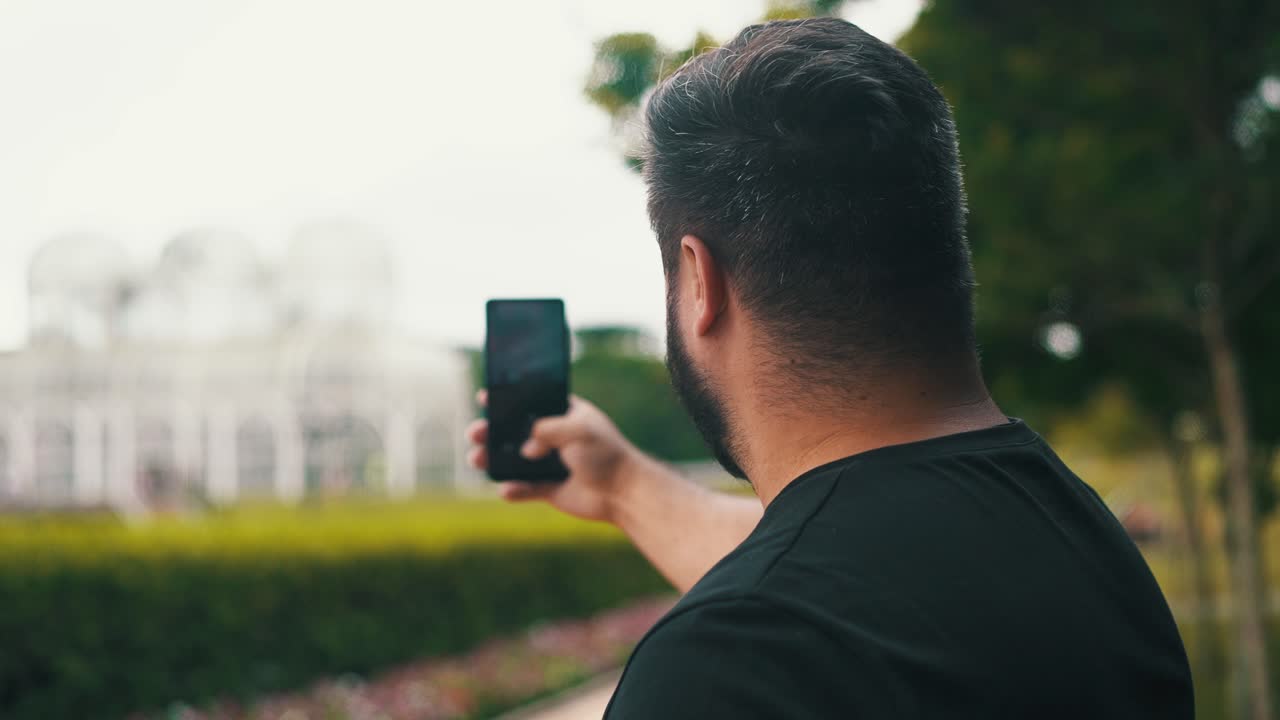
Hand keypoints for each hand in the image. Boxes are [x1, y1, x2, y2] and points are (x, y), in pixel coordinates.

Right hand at [466, 391, 641, 522]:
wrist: (623, 493)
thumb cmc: (606, 454)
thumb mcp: (577, 430)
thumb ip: (546, 430)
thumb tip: (526, 448)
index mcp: (564, 415)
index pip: (531, 402)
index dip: (508, 400)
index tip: (484, 396)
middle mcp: (554, 437)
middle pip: (515, 432)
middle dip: (491, 432)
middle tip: (475, 432)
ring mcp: (550, 463)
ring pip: (514, 461)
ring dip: (493, 460)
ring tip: (477, 460)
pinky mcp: (550, 489)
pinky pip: (526, 489)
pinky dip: (514, 490)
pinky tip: (507, 490)